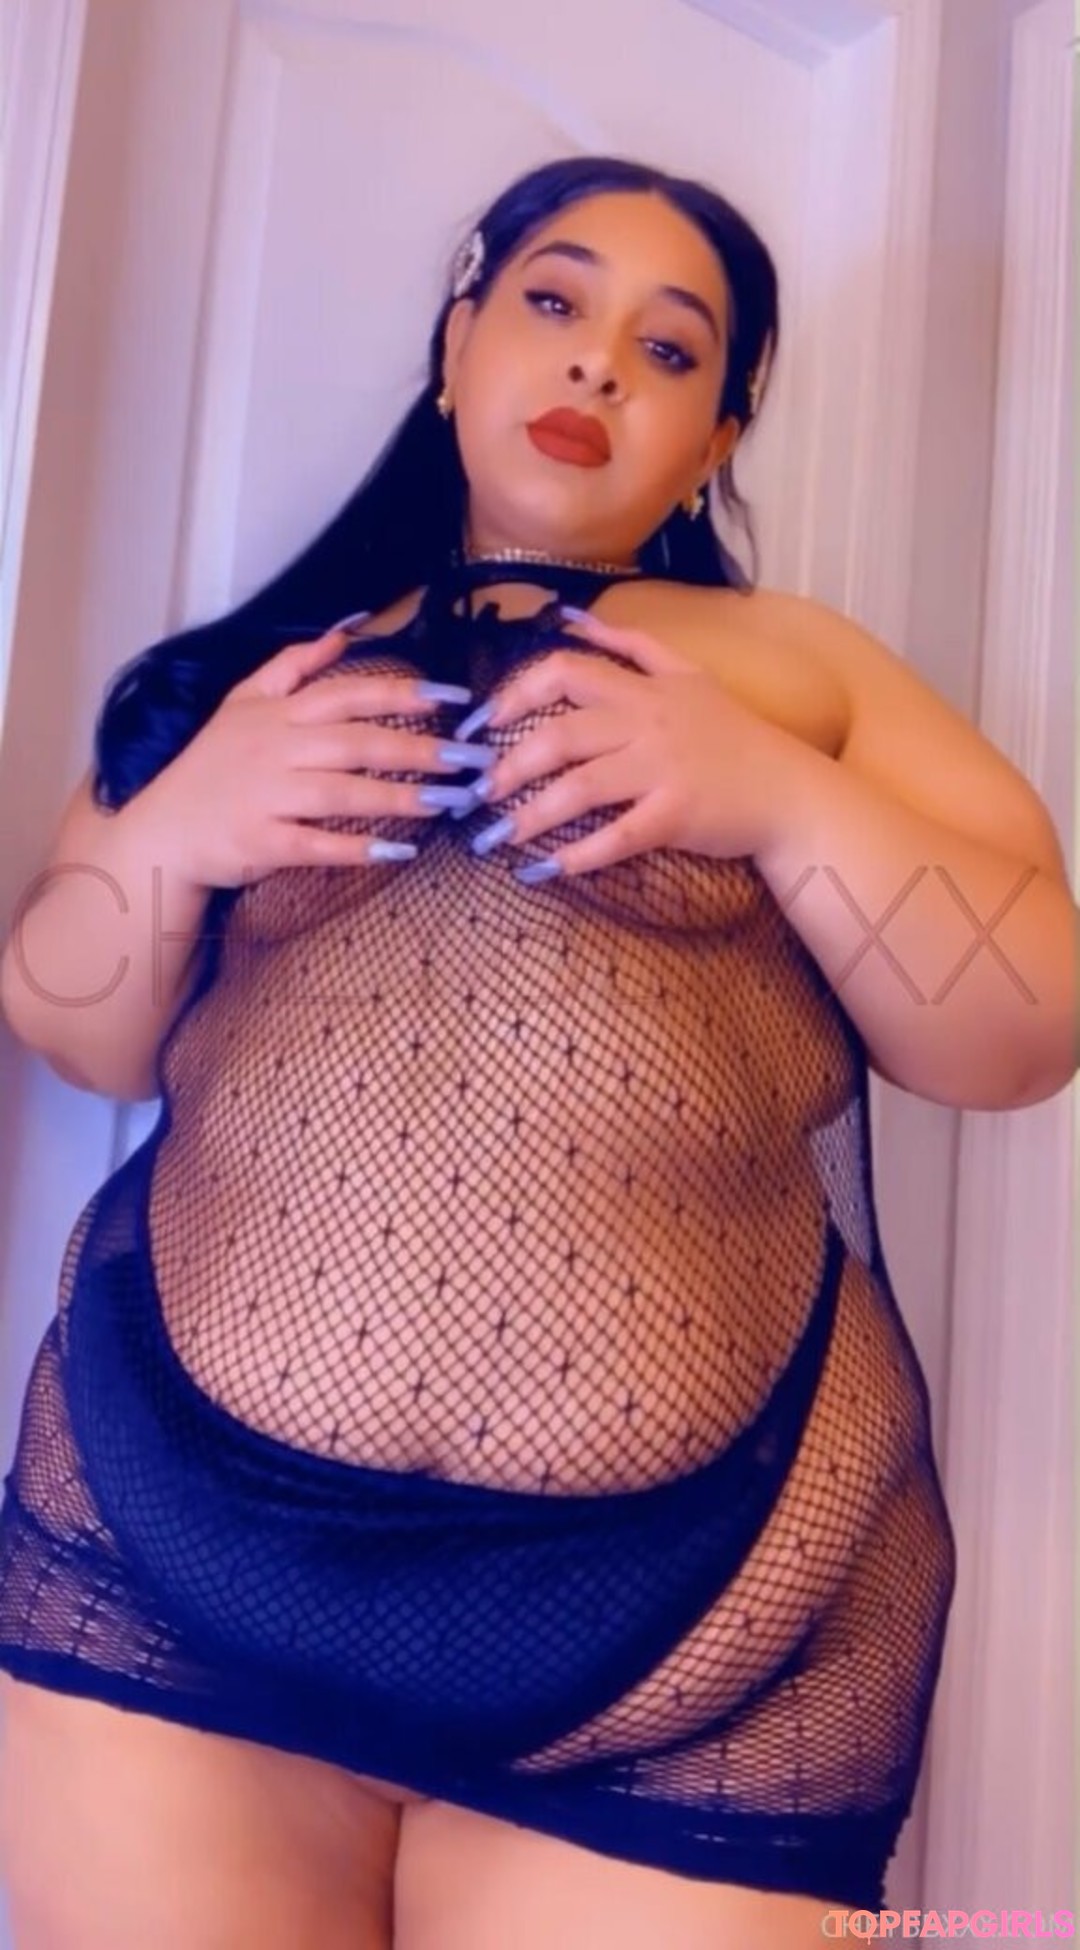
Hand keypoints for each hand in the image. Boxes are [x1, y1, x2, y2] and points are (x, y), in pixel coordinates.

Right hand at [136, 623, 480, 890]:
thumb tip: (344, 632)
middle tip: (470, 758)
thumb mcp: (243, 702)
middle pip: (355, 742)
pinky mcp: (261, 842)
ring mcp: (267, 797)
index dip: (401, 694)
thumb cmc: (210, 767)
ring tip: (449, 803)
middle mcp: (275, 750)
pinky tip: (397, 851)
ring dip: (399, 797)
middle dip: (417, 749)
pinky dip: (355, 848)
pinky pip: (315, 844)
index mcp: (278, 714)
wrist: (163, 831)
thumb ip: (293, 665)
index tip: (453, 698)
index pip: (348, 694)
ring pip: (341, 792)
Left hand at [471, 608, 794, 876]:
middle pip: (561, 734)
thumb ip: (632, 647)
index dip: (514, 694)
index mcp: (645, 688)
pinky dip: (579, 855)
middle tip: (480, 791)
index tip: (484, 724)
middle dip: (510, 765)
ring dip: (531, 814)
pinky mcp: (677, 815)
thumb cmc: (736, 737)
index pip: (564, 672)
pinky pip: (617, 836)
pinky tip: (548, 869)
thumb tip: (572, 619)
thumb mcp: (689, 675)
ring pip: (581, 787)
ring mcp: (664, 768)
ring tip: (499, 835)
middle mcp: (649, 722)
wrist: (790, 791)